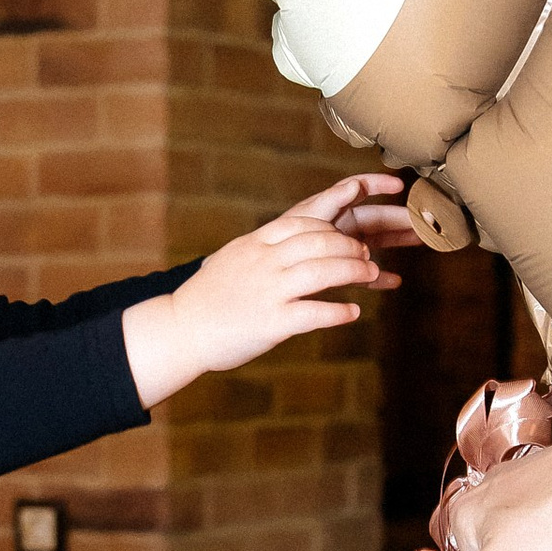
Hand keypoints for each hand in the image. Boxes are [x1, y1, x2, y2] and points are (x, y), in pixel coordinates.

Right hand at [124, 175, 407, 404]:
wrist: (180, 329)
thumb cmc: (208, 297)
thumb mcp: (234, 258)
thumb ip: (263, 247)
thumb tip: (291, 242)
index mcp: (256, 243)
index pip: (304, 221)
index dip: (334, 225)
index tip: (351, 233)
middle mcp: (264, 261)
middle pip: (320, 241)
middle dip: (350, 246)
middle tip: (366, 254)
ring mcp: (268, 290)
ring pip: (323, 271)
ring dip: (354, 271)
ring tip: (371, 274)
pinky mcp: (271, 322)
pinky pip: (314, 312)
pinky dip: (338, 312)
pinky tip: (353, 312)